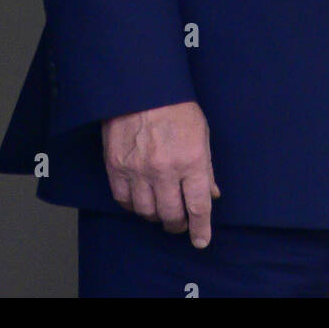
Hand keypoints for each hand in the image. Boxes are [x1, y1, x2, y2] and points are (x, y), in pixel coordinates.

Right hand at [101, 100, 219, 246]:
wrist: (141, 86)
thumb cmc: (176, 107)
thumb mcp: (201, 134)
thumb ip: (206, 168)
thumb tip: (212, 194)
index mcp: (192, 160)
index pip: (198, 207)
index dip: (201, 229)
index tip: (201, 240)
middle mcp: (165, 170)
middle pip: (171, 215)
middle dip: (178, 225)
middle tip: (179, 224)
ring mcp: (138, 170)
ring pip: (147, 212)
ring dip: (155, 215)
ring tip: (160, 209)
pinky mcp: (116, 167)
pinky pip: (124, 200)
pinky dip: (133, 205)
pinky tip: (140, 198)